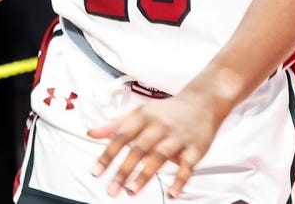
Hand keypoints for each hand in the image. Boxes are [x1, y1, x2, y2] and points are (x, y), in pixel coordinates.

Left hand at [88, 91, 221, 198]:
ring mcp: (178, 137)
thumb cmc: (167, 111)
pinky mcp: (196, 148)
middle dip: (124, 170)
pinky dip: (180, 180)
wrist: (202, 101)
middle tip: (112, 188)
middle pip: (139, 149)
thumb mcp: (139, 113)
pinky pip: (188, 166)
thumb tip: (92, 133)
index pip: (121, 136)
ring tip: (131, 191)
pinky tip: (172, 193)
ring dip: (145, 175)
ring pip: (159, 156)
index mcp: (143, 117)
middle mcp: (159, 126)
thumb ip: (115, 124)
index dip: (108, 154)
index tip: (97, 171)